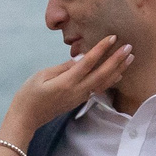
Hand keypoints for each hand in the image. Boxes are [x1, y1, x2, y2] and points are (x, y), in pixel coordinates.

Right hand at [2, 36, 133, 138]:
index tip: (112, 37)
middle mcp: (77, 91)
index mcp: (67, 82)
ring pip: (103, 82)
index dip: (101, 49)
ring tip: (130, 58)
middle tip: (129, 47)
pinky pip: (98, 89)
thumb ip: (63, 67)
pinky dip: (110, 80)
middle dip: (117, 59)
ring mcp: (79, 97)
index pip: (88, 62)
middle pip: (102, 73)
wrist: (26, 118)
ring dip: (118, 70)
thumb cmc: (29, 94)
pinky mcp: (79, 101)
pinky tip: (118, 74)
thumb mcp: (42, 76)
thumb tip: (81, 58)